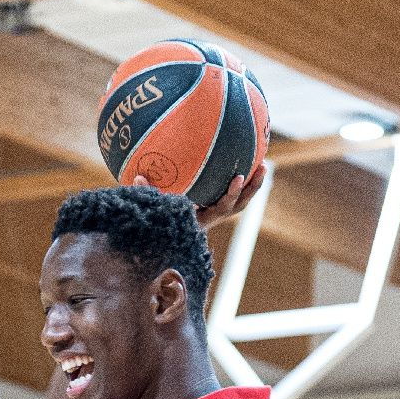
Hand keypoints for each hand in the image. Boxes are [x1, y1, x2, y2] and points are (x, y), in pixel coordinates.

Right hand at [133, 162, 266, 229]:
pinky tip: (246, 160)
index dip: (231, 194)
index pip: (221, 208)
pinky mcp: (215, 208)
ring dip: (252, 185)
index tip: (238, 176)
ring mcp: (215, 214)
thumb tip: (137, 177)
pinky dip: (242, 182)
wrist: (161, 237)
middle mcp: (212, 218)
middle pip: (238, 206)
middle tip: (259, 167)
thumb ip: (146, 193)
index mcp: (202, 220)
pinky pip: (233, 195)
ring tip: (262, 163)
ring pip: (239, 202)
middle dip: (250, 188)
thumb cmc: (156, 218)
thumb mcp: (153, 207)